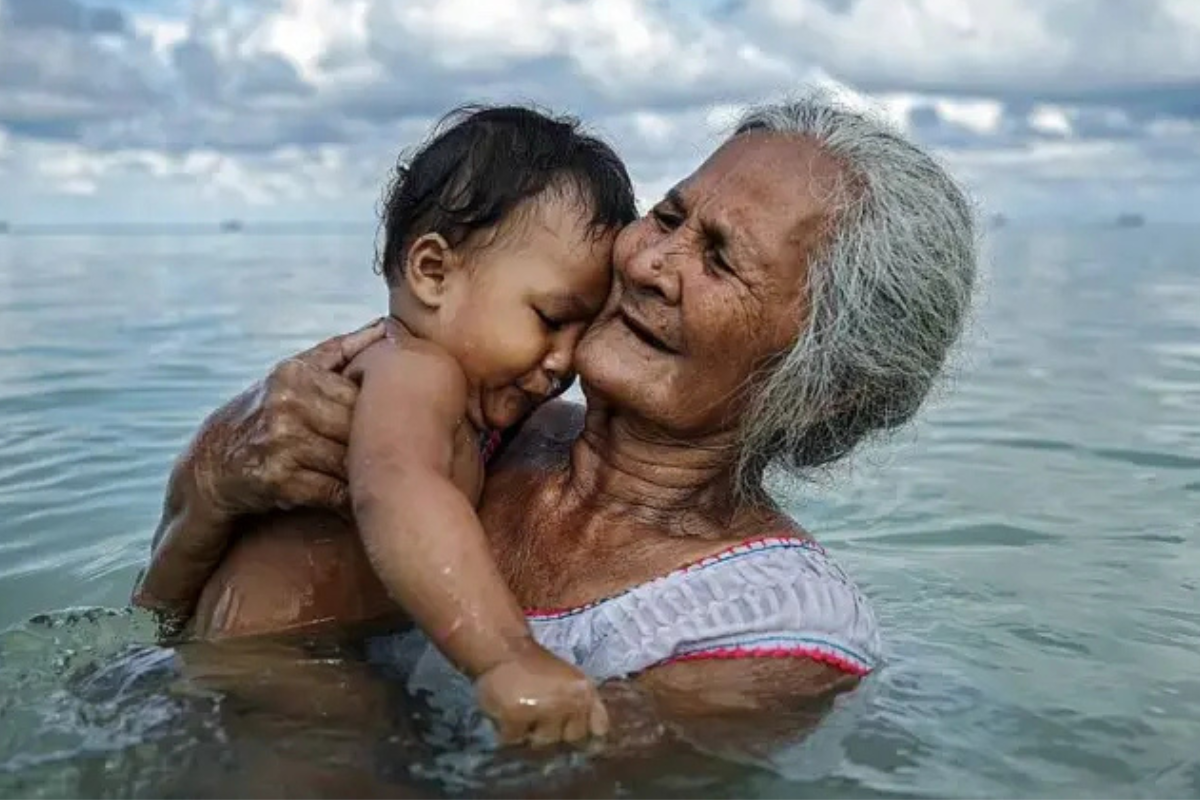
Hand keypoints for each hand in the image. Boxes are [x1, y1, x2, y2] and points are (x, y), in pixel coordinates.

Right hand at [192, 319, 385, 517]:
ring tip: (390, 481)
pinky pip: (334, 491)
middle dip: (381, 445)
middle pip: (360, 426)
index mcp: (296, 373)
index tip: (404, 428)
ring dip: (370, 475)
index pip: (364, 393)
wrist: (209, 466)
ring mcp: (281, 441)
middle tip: (405, 458)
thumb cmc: (264, 416)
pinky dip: (352, 501)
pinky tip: (363, 501)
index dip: (387, 413)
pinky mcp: (278, 480)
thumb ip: (340, 351)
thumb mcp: (293, 375)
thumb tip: (388, 325)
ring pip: (351, 460)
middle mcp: (287, 402)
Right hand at [475, 644, 608, 747]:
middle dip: (559, 730)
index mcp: (585, 692)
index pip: (600, 727)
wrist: (505, 649)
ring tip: (526, 713)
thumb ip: (587, 704)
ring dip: (533, 733)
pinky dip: (510, 731)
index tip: (574, 725)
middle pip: (572, 738)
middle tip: (544, 714)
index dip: (588, 728)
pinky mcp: (515, 715)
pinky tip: (510, 714)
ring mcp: (542, 710)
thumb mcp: (573, 679)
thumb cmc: (539, 665)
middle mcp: (568, 702)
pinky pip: (515, 739)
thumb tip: (597, 735)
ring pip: (543, 742)